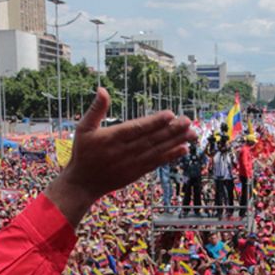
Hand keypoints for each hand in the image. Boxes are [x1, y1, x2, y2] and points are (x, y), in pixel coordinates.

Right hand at [49, 88, 193, 224]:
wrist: (82, 184)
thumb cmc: (83, 153)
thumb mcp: (83, 129)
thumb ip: (95, 110)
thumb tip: (102, 89)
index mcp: (112, 138)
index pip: (137, 129)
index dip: (154, 122)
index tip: (170, 115)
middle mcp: (124, 152)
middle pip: (152, 139)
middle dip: (172, 130)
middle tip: (188, 121)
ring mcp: (132, 163)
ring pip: (157, 151)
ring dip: (176, 142)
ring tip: (192, 133)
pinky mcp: (137, 172)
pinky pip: (156, 163)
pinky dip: (171, 156)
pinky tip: (184, 149)